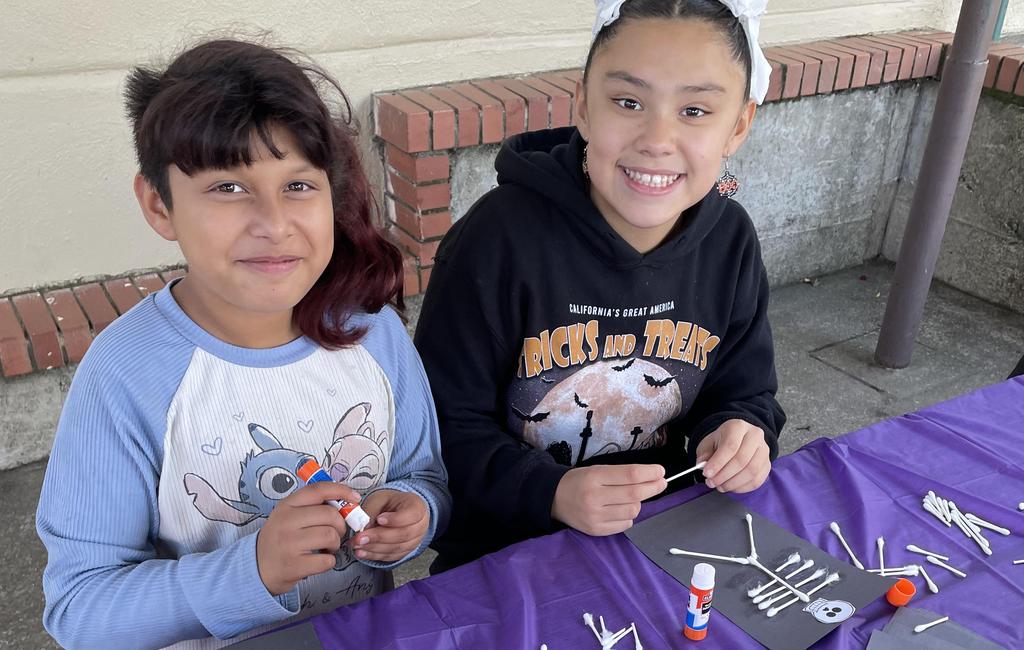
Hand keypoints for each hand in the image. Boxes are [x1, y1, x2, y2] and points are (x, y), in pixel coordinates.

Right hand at [255, 482, 360, 595]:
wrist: (256, 568)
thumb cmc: (280, 539)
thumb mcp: (288, 515)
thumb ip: (312, 506)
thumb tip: (346, 503)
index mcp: (286, 505)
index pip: (318, 490)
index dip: (341, 491)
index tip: (355, 498)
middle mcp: (286, 522)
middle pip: (330, 515)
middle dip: (340, 525)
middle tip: (335, 533)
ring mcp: (288, 544)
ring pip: (330, 536)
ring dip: (335, 544)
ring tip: (326, 548)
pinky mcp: (293, 565)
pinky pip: (326, 560)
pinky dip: (329, 561)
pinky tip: (319, 561)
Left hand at [349, 489, 428, 562]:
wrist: (396, 510)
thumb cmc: (389, 502)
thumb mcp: (379, 498)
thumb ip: (371, 511)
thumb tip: (363, 528)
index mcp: (417, 506)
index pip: (411, 515)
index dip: (395, 519)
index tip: (379, 519)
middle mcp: (420, 525)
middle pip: (403, 534)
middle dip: (379, 537)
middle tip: (360, 538)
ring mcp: (415, 540)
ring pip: (396, 548)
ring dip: (375, 548)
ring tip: (358, 545)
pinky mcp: (406, 551)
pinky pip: (392, 556)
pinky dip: (376, 556)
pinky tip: (363, 552)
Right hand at [551, 464, 665, 535]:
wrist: (554, 498)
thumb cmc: (580, 481)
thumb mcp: (597, 470)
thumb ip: (623, 474)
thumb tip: (653, 477)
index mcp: (594, 477)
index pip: (630, 474)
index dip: (650, 473)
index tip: (661, 471)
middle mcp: (594, 497)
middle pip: (635, 494)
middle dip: (653, 487)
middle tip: (662, 483)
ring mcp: (595, 516)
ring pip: (633, 511)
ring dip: (638, 503)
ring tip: (630, 498)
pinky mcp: (596, 530)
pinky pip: (625, 525)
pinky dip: (629, 517)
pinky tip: (620, 510)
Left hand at [696, 419, 770, 492]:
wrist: (738, 439)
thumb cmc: (722, 441)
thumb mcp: (709, 442)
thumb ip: (704, 453)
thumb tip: (702, 466)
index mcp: (738, 426)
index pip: (730, 446)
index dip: (718, 462)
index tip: (706, 473)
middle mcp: (755, 436)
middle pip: (741, 460)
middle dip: (723, 475)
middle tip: (711, 482)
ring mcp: (764, 450)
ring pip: (751, 471)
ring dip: (733, 483)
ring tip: (720, 486)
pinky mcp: (767, 464)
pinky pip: (757, 480)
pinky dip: (742, 488)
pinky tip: (731, 487)